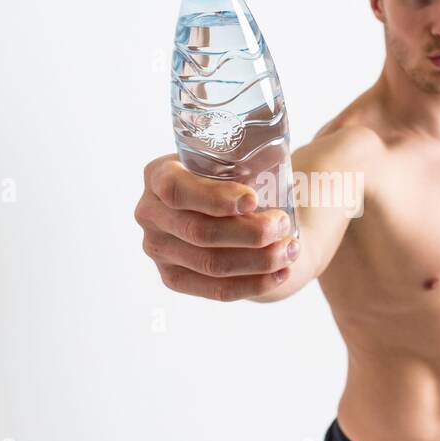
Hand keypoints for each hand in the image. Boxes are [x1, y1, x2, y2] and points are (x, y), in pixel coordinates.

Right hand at [135, 155, 298, 301]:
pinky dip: (254, 283)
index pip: (177, 190)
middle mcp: (149, 213)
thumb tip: (276, 150)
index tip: (253, 200)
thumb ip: (251, 152)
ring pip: (211, 264)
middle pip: (199, 232)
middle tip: (283, 224)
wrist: (234, 212)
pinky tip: (281, 272)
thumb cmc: (238, 176)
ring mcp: (158, 250)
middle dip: (249, 232)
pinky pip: (216, 290)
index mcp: (158, 174)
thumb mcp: (238, 157)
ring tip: (290, 249)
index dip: (214, 199)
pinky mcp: (174, 278)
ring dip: (258, 260)